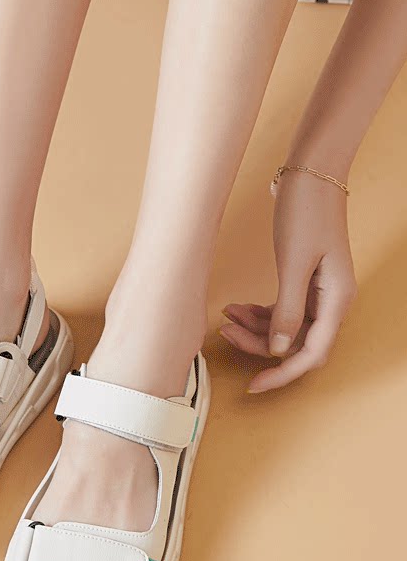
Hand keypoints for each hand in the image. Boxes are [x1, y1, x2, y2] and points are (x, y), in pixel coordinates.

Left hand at [220, 171, 356, 392]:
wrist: (311, 174)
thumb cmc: (306, 213)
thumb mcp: (293, 264)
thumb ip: (287, 310)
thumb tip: (278, 349)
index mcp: (336, 301)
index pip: (310, 355)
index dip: (282, 374)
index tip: (254, 385)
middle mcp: (331, 301)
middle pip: (296, 344)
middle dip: (259, 346)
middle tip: (226, 335)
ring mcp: (318, 292)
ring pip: (285, 328)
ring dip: (255, 328)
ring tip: (225, 317)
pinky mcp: (304, 280)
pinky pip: (283, 310)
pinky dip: (259, 312)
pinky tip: (237, 307)